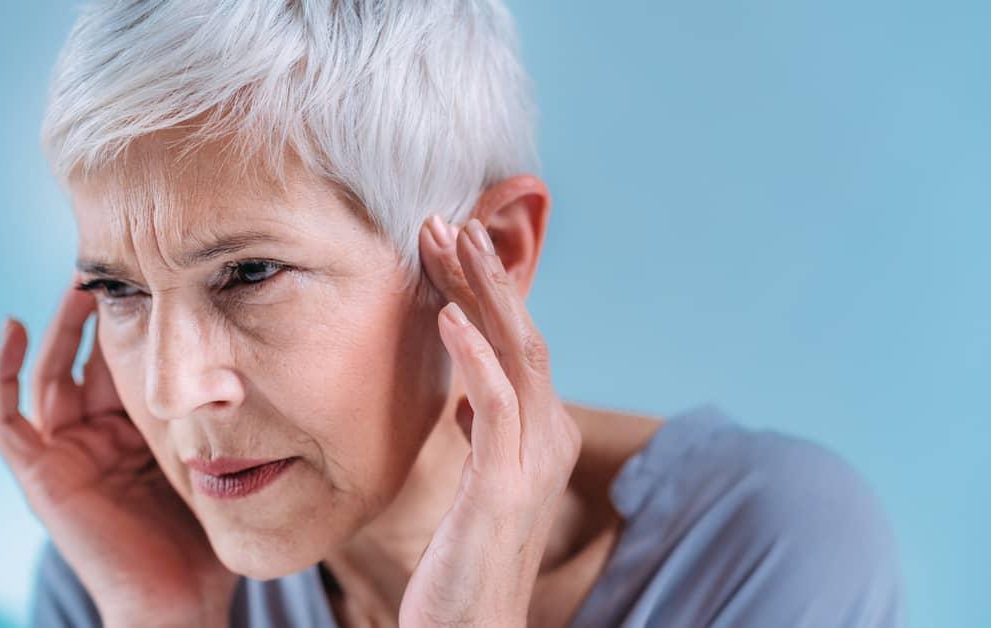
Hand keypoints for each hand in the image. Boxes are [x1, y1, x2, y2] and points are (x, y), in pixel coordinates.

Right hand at [0, 279, 237, 627]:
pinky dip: (2, 371)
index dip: (136, 323)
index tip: (161, 278)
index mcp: (138, 433)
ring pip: (49, 375)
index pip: (127, 364)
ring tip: (80, 283)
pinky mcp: (39, 473)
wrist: (180, 599)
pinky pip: (4, 416)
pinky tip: (14, 325)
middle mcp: (98, 438)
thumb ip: (225, 417)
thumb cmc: (206, 538)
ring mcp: (66, 454)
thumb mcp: (217, 458)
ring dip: (58, 328)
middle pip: (87, 361)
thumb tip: (266, 361)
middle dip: (97, 315)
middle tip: (120, 266)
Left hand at [399, 217, 582, 626]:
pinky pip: (495, 406)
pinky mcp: (504, 486)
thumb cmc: (467, 557)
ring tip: (446, 243)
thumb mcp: (479, 478)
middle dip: (483, 273)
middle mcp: (548, 435)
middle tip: (443, 220)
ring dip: (480, 293)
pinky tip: (446, 317)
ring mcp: (531, 459)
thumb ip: (483, 430)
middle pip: (522, 332)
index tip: (450, 241)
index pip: (517, 341)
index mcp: (540, 429)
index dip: (485, 288)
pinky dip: (473, 356)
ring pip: (517, 355)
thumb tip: (468, 393)